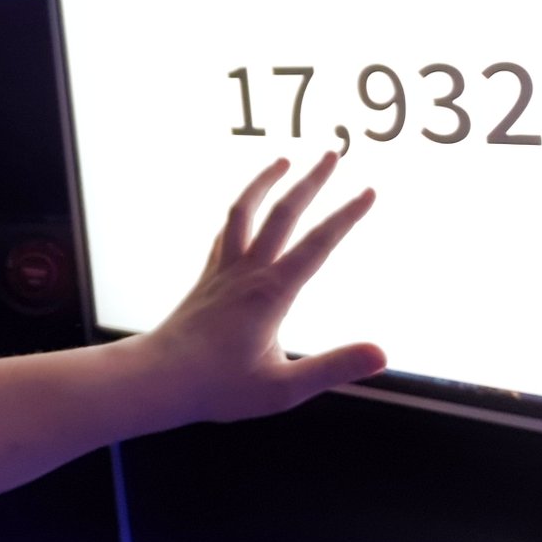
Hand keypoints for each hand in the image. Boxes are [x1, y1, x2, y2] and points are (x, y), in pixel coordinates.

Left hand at [141, 152, 386, 424]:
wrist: (159, 377)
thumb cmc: (220, 387)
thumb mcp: (284, 389)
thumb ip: (333, 367)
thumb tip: (382, 354)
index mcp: (271, 292)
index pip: (317, 243)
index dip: (346, 215)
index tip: (369, 189)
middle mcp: (247, 270)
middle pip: (282, 212)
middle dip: (310, 181)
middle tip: (331, 153)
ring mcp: (224, 269)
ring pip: (244, 210)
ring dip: (265, 181)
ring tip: (283, 160)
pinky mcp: (209, 276)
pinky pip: (226, 230)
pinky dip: (241, 209)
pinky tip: (245, 207)